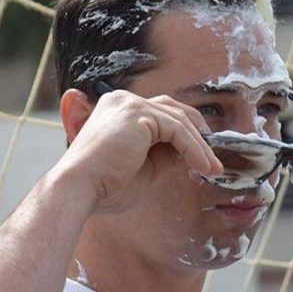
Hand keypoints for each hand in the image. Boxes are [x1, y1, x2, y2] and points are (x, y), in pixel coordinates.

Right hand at [58, 89, 222, 213]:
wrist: (79, 190)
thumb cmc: (104, 187)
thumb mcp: (144, 168)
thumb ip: (164, 155)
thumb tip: (189, 153)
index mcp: (118, 110)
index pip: (160, 115)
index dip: (185, 134)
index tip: (201, 157)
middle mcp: (122, 101)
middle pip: (173, 110)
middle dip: (198, 134)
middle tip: (213, 159)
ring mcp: (129, 104)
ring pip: (179, 120)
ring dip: (200, 146)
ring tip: (213, 168)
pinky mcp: (138, 114)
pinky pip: (178, 129)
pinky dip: (194, 148)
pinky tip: (203, 167)